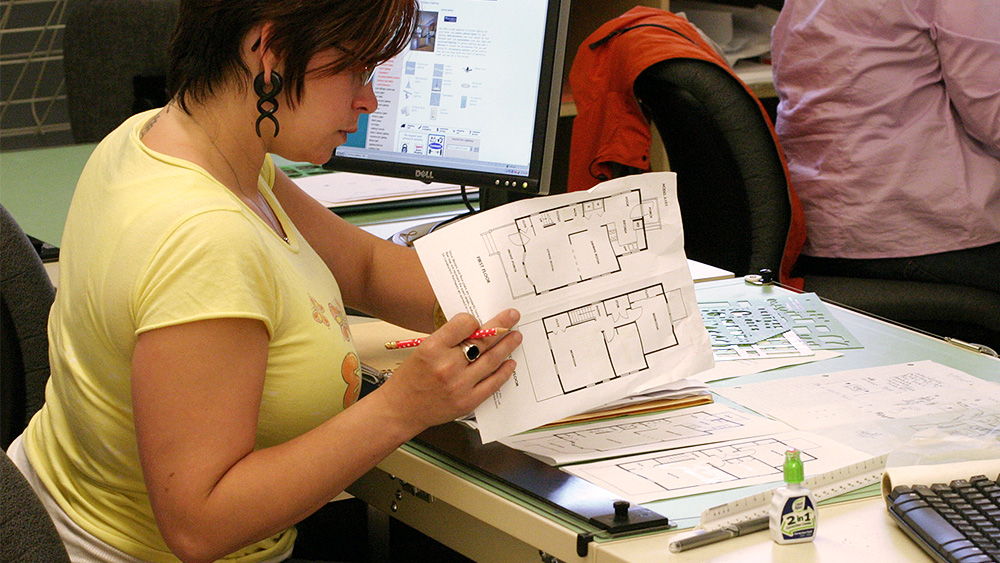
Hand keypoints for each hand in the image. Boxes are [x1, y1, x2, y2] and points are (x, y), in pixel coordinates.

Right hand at [375, 308, 521, 429]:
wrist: (400, 409)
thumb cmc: (410, 378)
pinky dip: (504, 371)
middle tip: (512, 316)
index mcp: (432, 348)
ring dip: (507, 346)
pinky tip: (510, 362)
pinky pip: (493, 383)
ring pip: (492, 360)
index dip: (473, 320)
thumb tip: (476, 328)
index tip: (478, 320)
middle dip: (501, 325)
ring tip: (516, 337)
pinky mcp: (468, 401)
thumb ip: (447, 340)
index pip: (464, 324)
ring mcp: (459, 385)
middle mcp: (447, 366)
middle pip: (483, 340)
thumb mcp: (422, 350)